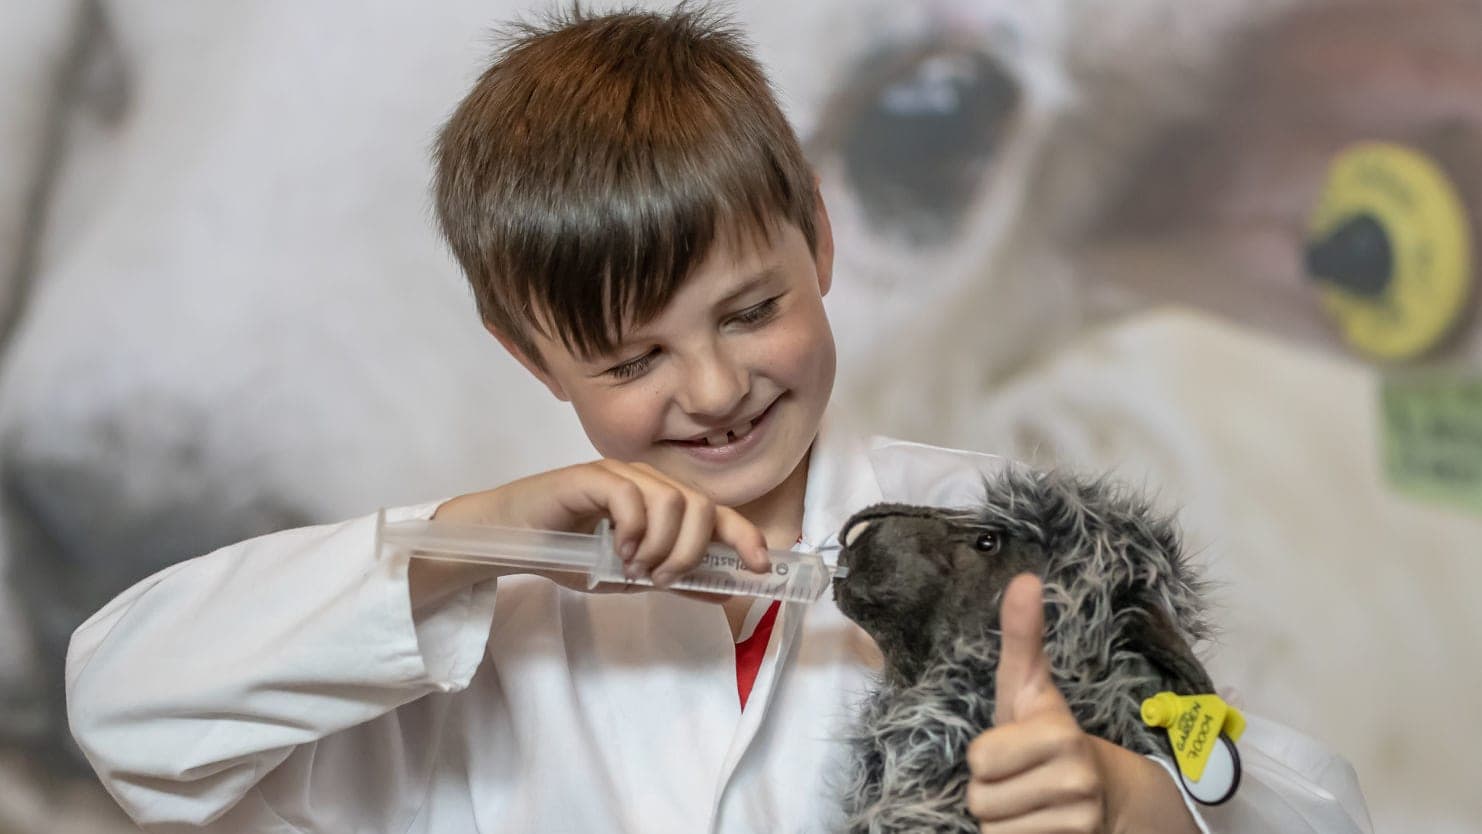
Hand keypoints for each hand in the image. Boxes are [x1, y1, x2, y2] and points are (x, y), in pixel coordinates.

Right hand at [422, 460, 770, 598]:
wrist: (512, 539)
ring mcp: (621, 477)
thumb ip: (677, 579)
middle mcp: (649, 484)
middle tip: (661, 578)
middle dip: (692, 551)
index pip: (717, 513)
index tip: (760, 566)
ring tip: (634, 567)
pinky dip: (632, 528)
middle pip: (701, 507)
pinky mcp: (590, 477)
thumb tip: (725, 592)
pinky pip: (631, 496)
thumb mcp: (631, 576)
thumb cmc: (569, 552)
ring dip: (662, 545)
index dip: (744, 535)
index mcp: (664, 505)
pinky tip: (617, 549)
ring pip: (672, 502)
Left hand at [966, 573, 1106, 832]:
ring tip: (1028, 802)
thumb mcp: (1029, 688)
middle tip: (1019, 779)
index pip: (979, 759)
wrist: (1104, 797)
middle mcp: (1077, 780)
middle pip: (981, 799)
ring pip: (992, 828)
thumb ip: (1022, 638)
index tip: (1012, 747)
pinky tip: (1036, 826)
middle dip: (991, 791)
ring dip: (1002, 819)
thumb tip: (1025, 578)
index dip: (985, 756)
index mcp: (1061, 734)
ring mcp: (1080, 822)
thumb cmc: (1047, 737)